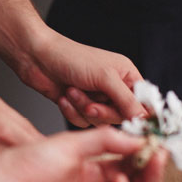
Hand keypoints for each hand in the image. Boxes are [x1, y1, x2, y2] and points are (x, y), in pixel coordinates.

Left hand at [18, 30, 146, 127]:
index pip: (144, 103)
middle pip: (121, 117)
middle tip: (91, 105)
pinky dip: (72, 112)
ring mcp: (97, 99)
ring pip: (101, 121)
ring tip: (73, 91)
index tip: (133, 124)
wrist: (37, 58)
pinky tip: (64, 97)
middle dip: (103, 112)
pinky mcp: (80, 107)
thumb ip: (127, 100)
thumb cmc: (72, 58)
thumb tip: (144, 118)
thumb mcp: (105, 78)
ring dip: (84, 108)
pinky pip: (83, 122)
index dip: (139, 115)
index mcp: (127, 76)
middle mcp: (114, 89)